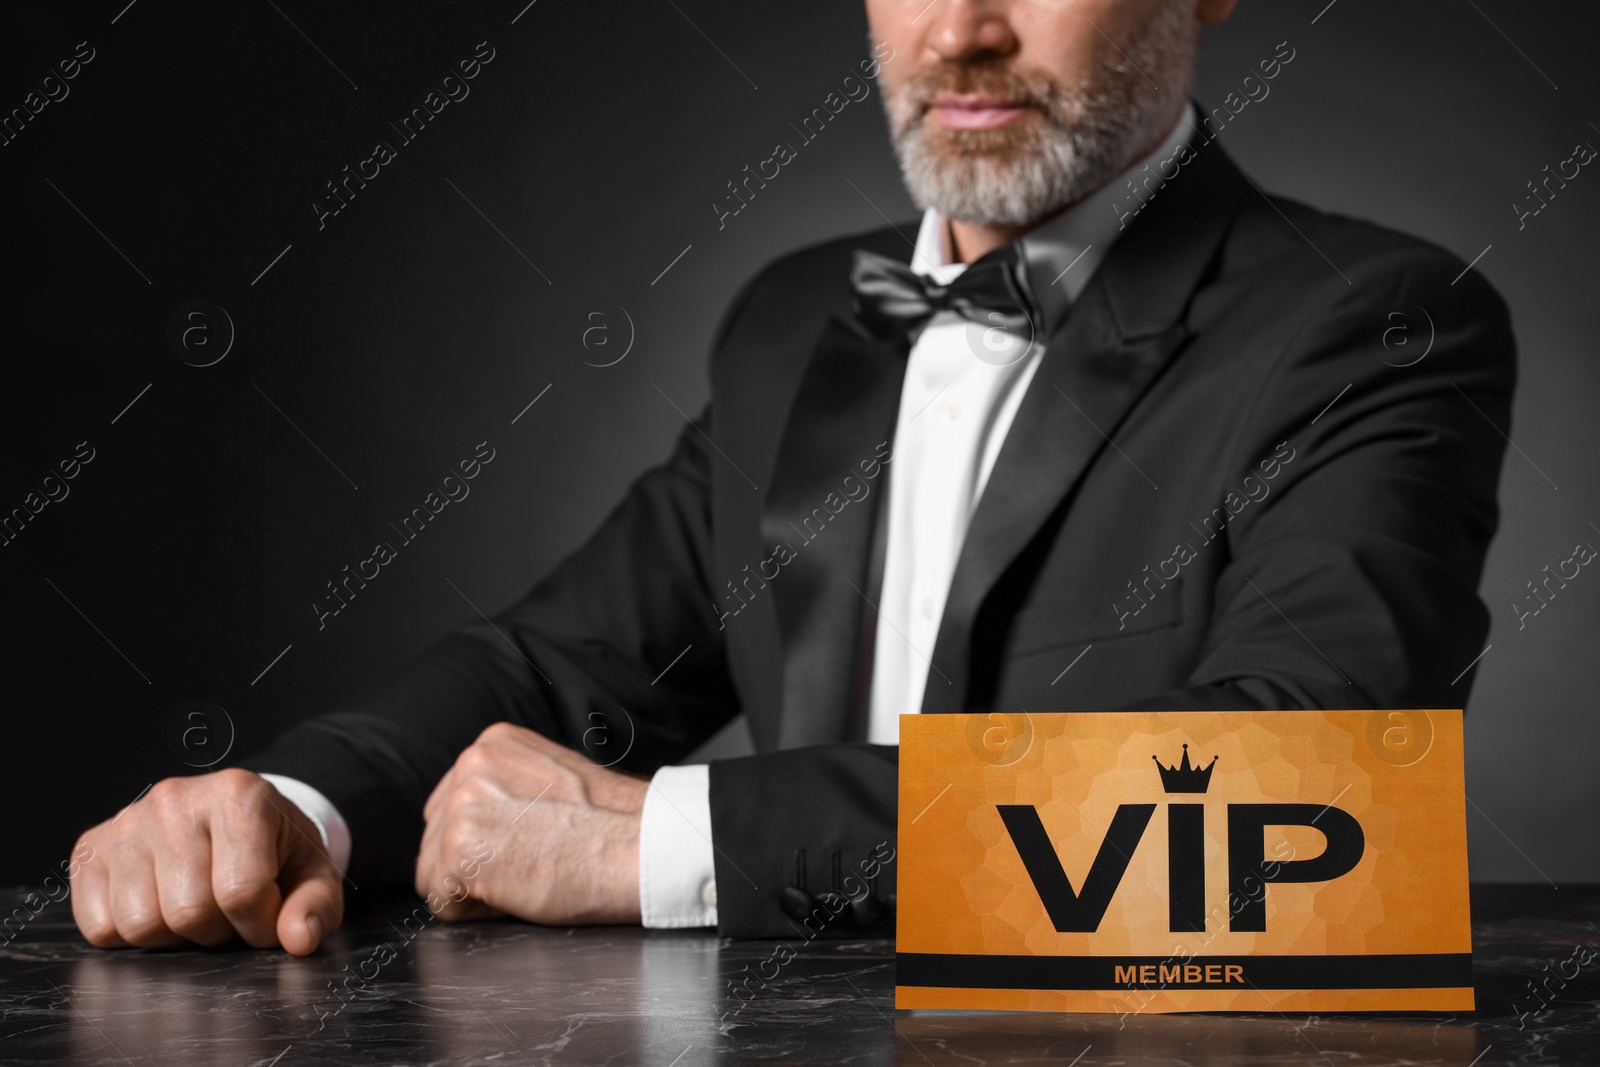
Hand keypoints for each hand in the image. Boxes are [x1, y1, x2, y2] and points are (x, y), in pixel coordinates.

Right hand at [70, 769, 343, 955]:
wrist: (234, 817)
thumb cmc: (276, 849)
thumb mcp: (312, 872)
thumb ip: (317, 906)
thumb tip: (299, 939)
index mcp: (239, 795)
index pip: (242, 892)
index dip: (260, 925)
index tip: (269, 917)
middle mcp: (174, 800)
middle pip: (189, 913)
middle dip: (219, 932)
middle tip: (231, 911)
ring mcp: (127, 822)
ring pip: (142, 925)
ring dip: (176, 937)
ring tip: (198, 905)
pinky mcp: (90, 848)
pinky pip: (101, 927)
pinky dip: (132, 935)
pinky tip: (160, 903)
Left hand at [416, 722, 647, 924]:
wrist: (642, 845)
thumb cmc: (613, 826)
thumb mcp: (549, 781)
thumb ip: (506, 790)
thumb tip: (480, 823)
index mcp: (493, 744)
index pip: (453, 807)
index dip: (488, 841)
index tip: (528, 845)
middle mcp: (470, 763)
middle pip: (435, 837)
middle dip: (474, 863)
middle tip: (531, 864)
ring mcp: (460, 804)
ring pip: (434, 871)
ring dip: (475, 887)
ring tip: (527, 875)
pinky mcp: (459, 847)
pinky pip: (442, 902)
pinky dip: (477, 912)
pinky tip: (520, 891)